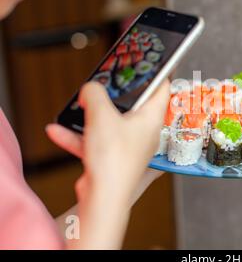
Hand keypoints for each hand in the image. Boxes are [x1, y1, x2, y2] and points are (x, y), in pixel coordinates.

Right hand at [46, 79, 169, 203]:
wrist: (103, 198)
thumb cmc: (113, 160)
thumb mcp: (101, 115)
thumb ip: (94, 94)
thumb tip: (90, 89)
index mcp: (151, 118)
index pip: (162, 89)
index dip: (158, 73)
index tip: (153, 64)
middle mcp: (143, 132)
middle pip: (133, 105)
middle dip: (115, 95)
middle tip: (107, 83)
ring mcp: (128, 146)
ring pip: (110, 123)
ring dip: (89, 116)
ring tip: (77, 107)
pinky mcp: (113, 158)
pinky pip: (96, 141)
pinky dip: (79, 136)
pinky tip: (59, 130)